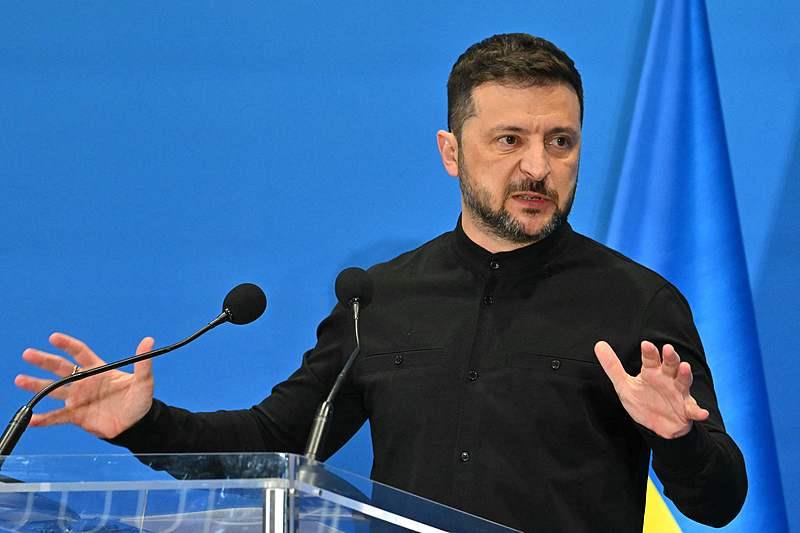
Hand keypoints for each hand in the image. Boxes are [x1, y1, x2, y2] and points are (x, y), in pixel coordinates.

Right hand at [14, 332, 154, 438]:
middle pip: (61, 369)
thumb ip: (143, 362)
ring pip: (54, 390)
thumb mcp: (144, 381)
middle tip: (28, 354)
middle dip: (45, 361)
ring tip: (20, 380)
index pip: (80, 353)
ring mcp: (79, 399)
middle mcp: (85, 382)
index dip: (67, 345)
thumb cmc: (140, 401)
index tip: (53, 337)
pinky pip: (57, 417)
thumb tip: (149, 341)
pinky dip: (44, 419)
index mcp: (98, 370)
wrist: (136, 425)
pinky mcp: (77, 416)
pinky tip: (31, 419)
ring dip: (37, 386)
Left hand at [594, 340, 708, 438]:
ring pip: (683, 382)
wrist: (656, 426)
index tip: (645, 345)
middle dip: (670, 357)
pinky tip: (702, 413)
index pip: (651, 359)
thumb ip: (612, 366)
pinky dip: (698, 411)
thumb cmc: (642, 401)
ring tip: (685, 368)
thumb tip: (598, 344)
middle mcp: (667, 379)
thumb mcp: (623, 385)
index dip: (649, 352)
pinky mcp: (686, 411)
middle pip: (670, 365)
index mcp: (652, 372)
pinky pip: (693, 411)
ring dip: (685, 375)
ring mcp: (679, 394)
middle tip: (668, 349)